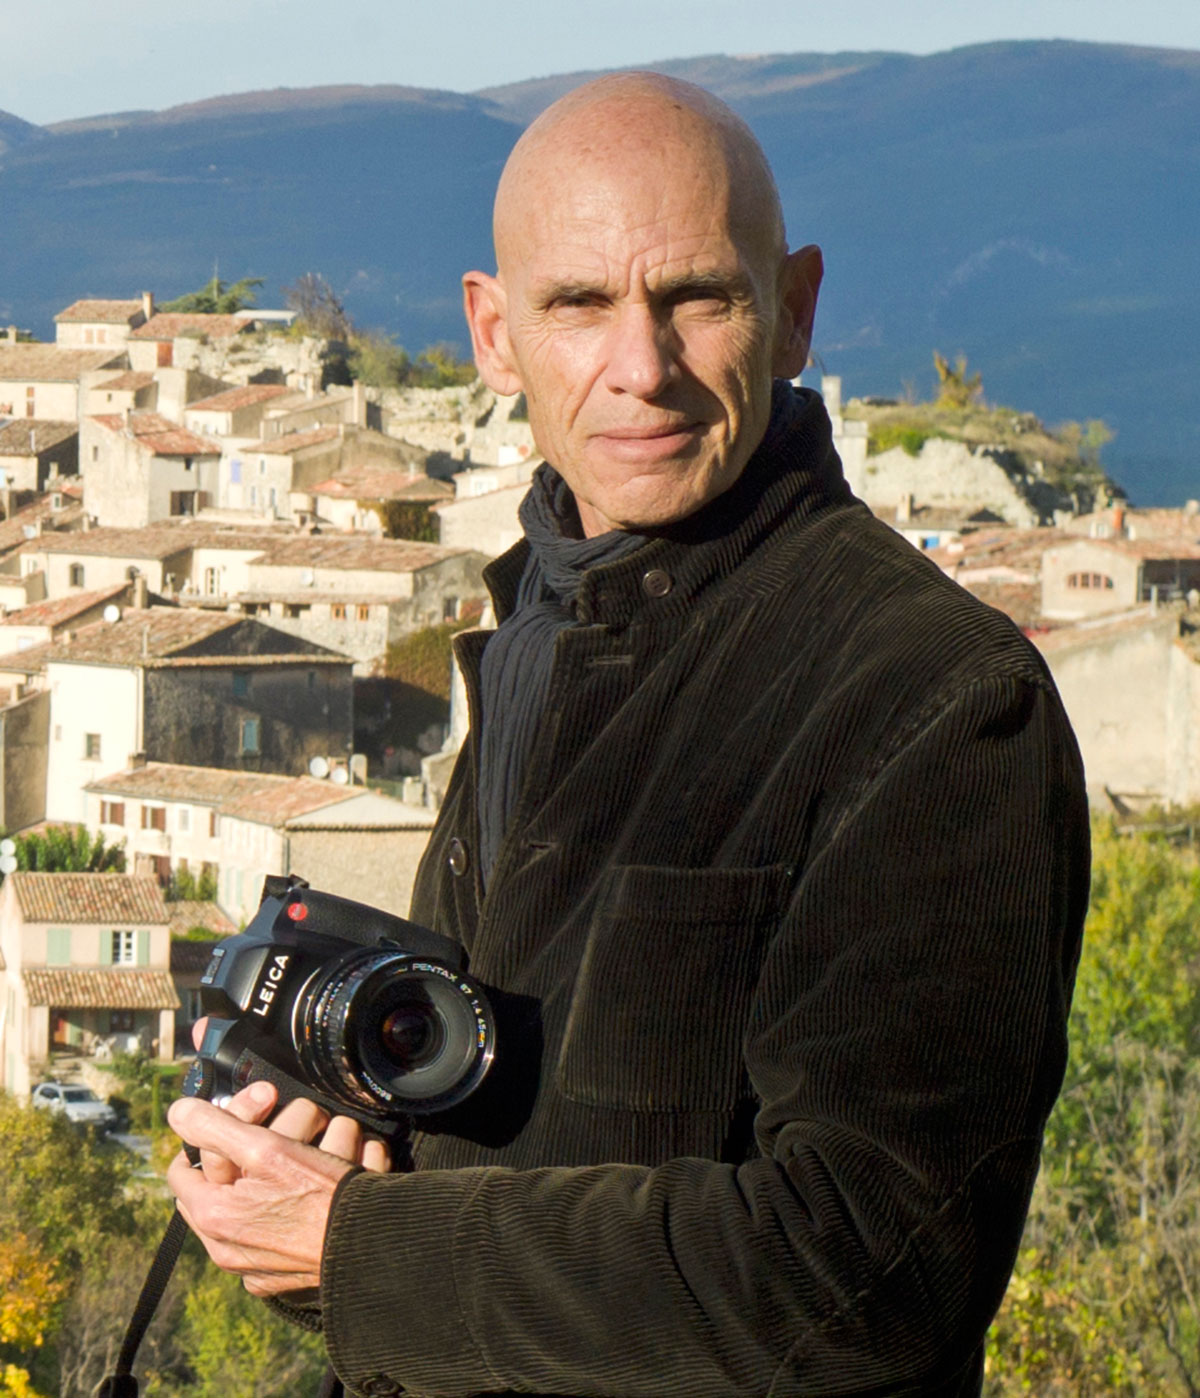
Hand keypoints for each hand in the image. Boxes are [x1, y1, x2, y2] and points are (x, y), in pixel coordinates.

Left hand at [167, 1078, 388, 1294]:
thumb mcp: (268, 1150)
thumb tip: (178, 1112)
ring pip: (257, 1197)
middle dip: (258, 1148)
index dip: (204, 1137)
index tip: (234, 1121)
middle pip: (224, 1180)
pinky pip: (278, 1227)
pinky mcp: (282, 1273)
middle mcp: (227, 1248)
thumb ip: (217, 1127)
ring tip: (324, 1161)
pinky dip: (298, 1205)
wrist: (375, 1247)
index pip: (183, 1170)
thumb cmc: (324, 1199)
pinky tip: (325, 1190)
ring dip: (286, 1172)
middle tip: (293, 1136)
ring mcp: (254, 1264)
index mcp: (215, 1217)